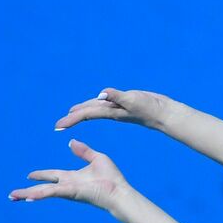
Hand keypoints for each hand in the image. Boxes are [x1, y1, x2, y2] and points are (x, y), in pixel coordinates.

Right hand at [9, 138, 128, 209]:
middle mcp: (67, 185)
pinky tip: (27, 197)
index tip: (29, 175)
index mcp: (73, 177)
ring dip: (27, 194)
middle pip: (43, 187)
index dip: (41, 175)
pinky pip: (52, 192)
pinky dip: (39, 194)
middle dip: (27, 190)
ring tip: (13, 197)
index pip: (53, 175)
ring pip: (43, 192)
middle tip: (12, 194)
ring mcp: (67, 190)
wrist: (119, 191)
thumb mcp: (97, 158)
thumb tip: (71, 142)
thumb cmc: (112, 178)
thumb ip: (84, 151)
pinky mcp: (70, 192)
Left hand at [57, 87, 179, 131]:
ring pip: (96, 108)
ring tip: (71, 113)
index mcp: (111, 112)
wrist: (165, 114)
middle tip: (58, 126)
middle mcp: (112, 111)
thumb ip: (117, 97)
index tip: (57, 128)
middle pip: (87, 113)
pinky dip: (97, 103)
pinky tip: (97, 102)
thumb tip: (100, 94)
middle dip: (72, 118)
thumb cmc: (150, 108)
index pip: (86, 114)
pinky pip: (106, 104)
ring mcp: (118, 108)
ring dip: (83, 111)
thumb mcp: (133, 100)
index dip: (71, 119)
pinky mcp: (125, 104)